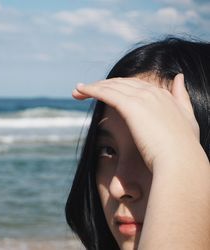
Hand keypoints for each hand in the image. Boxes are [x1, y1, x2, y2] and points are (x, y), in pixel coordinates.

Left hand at [73, 74, 199, 171]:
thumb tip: (178, 76)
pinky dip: (91, 90)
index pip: (134, 85)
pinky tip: (79, 91)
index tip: (105, 92)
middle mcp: (151, 92)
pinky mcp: (131, 106)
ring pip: (111, 86)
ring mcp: (142, 97)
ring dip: (92, 86)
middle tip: (84, 90)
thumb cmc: (184, 149)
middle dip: (101, 85)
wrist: (181, 161)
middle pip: (120, 83)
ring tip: (77, 91)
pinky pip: (105, 93)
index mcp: (162, 95)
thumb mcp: (188, 119)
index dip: (117, 87)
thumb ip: (181, 98)